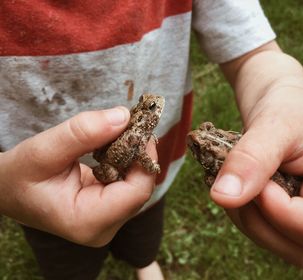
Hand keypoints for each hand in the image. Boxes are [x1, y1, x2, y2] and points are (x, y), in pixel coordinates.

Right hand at [0, 107, 157, 246]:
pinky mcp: (107, 210)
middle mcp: (102, 228)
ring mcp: (106, 221)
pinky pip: (128, 183)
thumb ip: (83, 133)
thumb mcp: (43, 150)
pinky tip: (113, 146)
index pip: (137, 192)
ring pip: (137, 184)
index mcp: (86, 221)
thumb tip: (123, 116)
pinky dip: (126, 161)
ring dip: (133, 156)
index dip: (144, 158)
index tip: (139, 127)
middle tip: (132, 123)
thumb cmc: (18, 175)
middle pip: (140, 188)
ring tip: (121, 132)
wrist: (7, 190)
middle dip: (139, 154)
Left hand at [210, 87, 302, 265]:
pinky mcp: (284, 215)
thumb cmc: (288, 107)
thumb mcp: (275, 123)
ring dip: (244, 216)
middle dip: (258, 219)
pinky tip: (234, 184)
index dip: (282, 214)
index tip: (260, 182)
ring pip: (274, 243)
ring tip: (237, 177)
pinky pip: (258, 230)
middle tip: (242, 179)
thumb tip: (222, 197)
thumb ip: (252, 159)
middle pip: (298, 250)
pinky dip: (238, 211)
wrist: (280, 105)